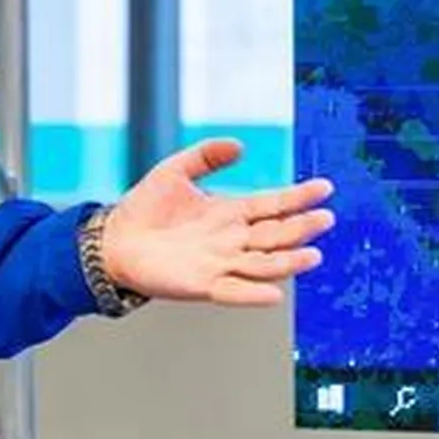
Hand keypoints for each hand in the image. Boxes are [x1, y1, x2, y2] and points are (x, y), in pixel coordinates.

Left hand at [100, 138, 334, 307]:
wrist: (112, 241)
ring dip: (288, 261)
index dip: (297, 197)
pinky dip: (253, 294)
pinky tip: (274, 293)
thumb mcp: (174, 170)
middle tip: (325, 218)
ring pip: (263, 264)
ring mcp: (220, 263)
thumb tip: (239, 145)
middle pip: (275, 234)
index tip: (323, 188)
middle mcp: (231, 240)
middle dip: (301, 227)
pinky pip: (233, 291)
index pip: (272, 204)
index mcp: (229, 213)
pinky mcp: (202, 284)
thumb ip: (205, 156)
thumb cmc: (143, 210)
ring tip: (312, 255)